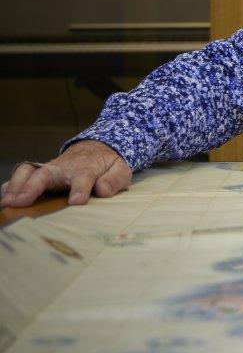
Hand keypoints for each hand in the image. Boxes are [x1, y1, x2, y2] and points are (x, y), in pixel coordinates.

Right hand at [0, 141, 131, 207]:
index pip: (84, 177)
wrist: (97, 149)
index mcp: (87, 168)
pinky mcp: (39, 173)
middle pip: (46, 173)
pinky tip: (4, 201)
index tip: (77, 200)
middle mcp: (64, 167)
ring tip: (6, 204)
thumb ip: (114, 180)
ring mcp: (49, 169)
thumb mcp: (121, 170)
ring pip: (28, 172)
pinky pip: (21, 176)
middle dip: (32, 187)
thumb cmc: (108, 164)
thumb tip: (102, 189)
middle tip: (19, 203)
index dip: (80, 188)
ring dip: (15, 186)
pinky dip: (10, 186)